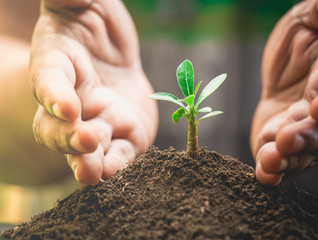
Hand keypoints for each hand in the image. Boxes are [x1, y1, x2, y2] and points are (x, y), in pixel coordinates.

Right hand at [30, 0, 157, 184]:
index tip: (67, 106)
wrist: (116, 55)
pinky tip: (115, 173)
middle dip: (66, 137)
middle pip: (57, 126)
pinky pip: (118, 154)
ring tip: (93, 173)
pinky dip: (116, 164)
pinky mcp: (123, 134)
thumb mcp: (85, 2)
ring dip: (87, 162)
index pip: (50, 80)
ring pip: (85, 149)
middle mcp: (73, 99)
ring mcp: (97, 120)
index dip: (55, 94)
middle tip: (84, 141)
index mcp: (58, 64)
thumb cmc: (95, 25)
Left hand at [251, 0, 317, 184]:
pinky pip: (284, 160)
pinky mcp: (286, 144)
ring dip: (289, 158)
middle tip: (288, 140)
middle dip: (309, 137)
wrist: (289, 69)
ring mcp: (312, 133)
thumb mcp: (317, 18)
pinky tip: (264, 174)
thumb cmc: (309, 39)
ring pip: (307, 152)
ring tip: (270, 160)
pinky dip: (274, 168)